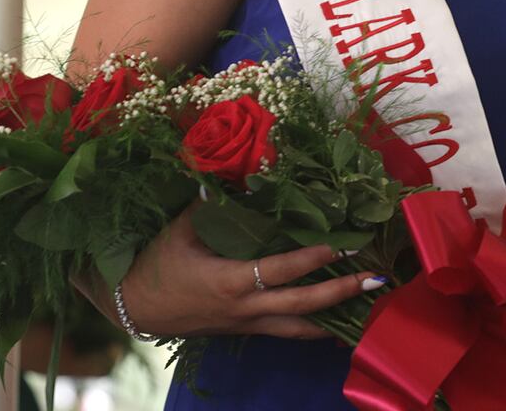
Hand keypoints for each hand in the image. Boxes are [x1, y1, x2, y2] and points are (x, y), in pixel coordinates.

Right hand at [107, 206, 374, 339]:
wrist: (131, 306)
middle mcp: (244, 308)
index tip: (340, 247)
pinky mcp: (245, 330)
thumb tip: (246, 171)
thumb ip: (215, 201)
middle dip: (341, 293)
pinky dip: (313, 327)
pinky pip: (286, 332)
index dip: (312, 260)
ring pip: (298, 330)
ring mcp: (246, 324)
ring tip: (368, 306)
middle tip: (374, 279)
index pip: (280, 271)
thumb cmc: (156, 262)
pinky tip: (336, 322)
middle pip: (302, 307)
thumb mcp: (183, 228)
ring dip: (335, 319)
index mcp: (229, 281)